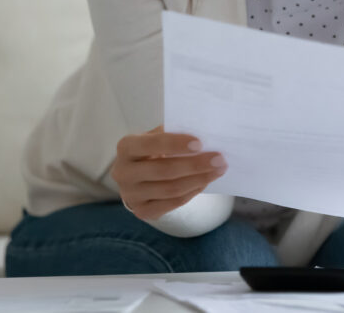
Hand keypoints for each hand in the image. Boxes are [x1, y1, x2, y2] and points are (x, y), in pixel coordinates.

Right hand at [111, 125, 226, 220]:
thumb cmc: (152, 150)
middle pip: (164, 170)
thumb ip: (172, 133)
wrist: (138, 177)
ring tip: (218, 170)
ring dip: (199, 179)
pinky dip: (192, 192)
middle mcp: (123, 172)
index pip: (150, 144)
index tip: (200, 143)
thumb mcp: (156, 136)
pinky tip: (205, 182)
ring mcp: (131, 195)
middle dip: (195, 164)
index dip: (175, 144)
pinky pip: (173, 203)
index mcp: (126, 147)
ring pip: (171, 189)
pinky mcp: (142, 211)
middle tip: (219, 159)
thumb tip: (202, 131)